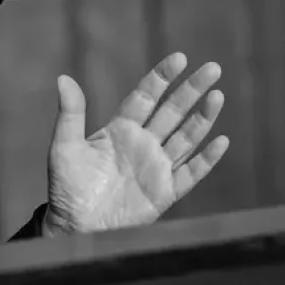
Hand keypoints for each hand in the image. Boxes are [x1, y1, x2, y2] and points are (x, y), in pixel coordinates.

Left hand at [43, 52, 229, 235]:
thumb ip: (69, 113)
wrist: (76, 225)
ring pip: (186, 137)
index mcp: (119, 130)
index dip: (162, 78)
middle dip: (191, 90)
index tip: (179, 58)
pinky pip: (191, 173)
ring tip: (218, 95)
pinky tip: (221, 141)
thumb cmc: (66, 186)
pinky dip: (206, 159)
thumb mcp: (64, 146)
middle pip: (172, 112)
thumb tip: (63, 78)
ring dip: (203, 118)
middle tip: (212, 68)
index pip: (145, 97)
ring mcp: (156, 167)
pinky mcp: (165, 192)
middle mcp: (142, 144)